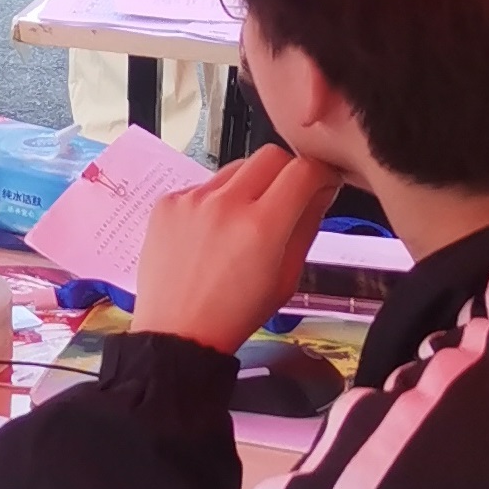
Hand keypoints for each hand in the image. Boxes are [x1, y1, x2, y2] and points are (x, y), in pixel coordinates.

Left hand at [131, 152, 341, 358]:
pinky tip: (212, 232)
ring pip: (235, 168)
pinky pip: (203, 186)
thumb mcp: (286, 278)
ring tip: (244, 222)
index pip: (304, 170)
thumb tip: (320, 191)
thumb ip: (306, 227)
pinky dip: (215, 200)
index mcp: (262, 227)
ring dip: (249, 185)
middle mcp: (226, 204)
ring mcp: (193, 200)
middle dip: (287, 171)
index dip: (320, 174)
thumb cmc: (234, 314)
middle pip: (270, 155)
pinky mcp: (168, 203)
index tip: (321, 182)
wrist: (178, 332)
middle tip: (287, 196)